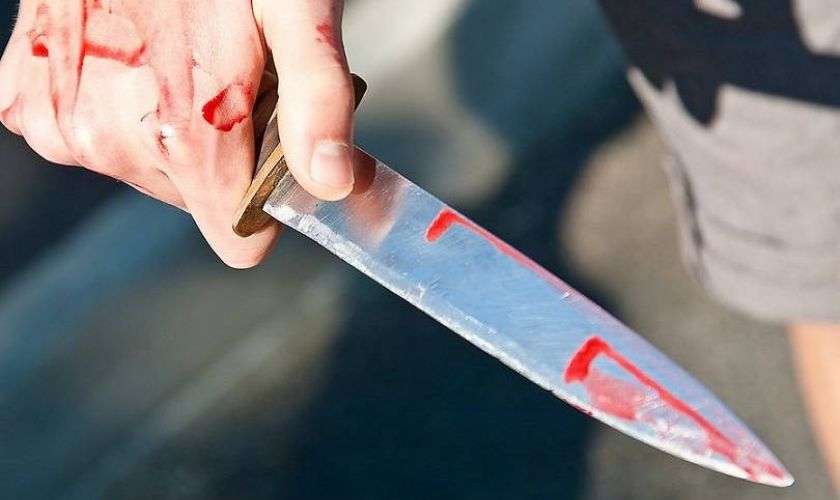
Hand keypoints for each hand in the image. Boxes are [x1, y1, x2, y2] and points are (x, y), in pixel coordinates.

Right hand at [0, 0, 356, 267]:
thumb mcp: (296, 15)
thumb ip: (317, 103)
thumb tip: (330, 184)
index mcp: (187, 140)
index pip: (238, 241)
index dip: (264, 202)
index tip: (272, 152)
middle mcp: (113, 145)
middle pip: (195, 198)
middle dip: (220, 149)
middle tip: (227, 76)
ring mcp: (61, 123)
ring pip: (145, 168)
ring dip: (169, 123)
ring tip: (180, 54)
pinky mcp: (25, 99)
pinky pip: (89, 134)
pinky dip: (117, 104)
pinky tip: (131, 52)